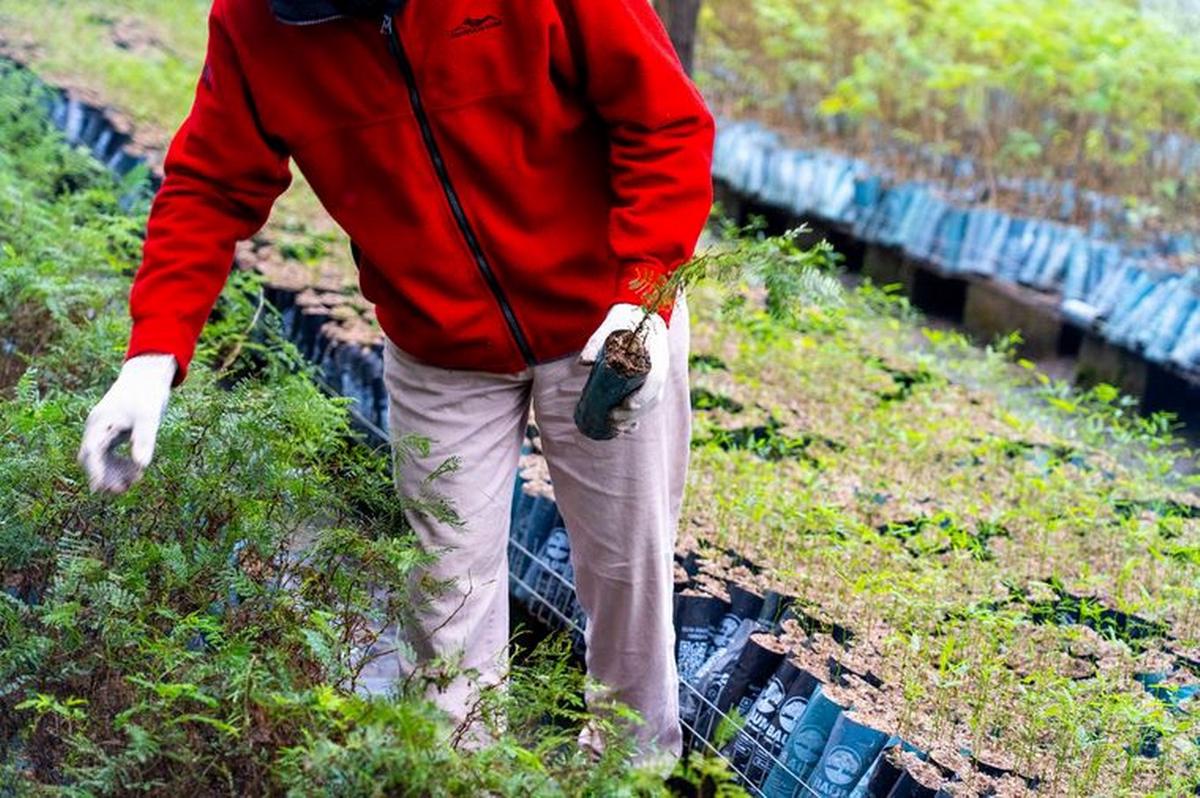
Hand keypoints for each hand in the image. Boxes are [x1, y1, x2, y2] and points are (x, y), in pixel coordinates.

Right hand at [78, 354, 176, 493]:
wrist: (148, 375)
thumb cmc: (147, 393)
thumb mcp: (149, 416)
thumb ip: (144, 439)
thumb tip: (142, 466)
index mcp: (100, 423)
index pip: (91, 451)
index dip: (95, 471)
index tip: (100, 489)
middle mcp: (96, 428)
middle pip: (92, 459)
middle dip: (105, 476)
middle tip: (125, 489)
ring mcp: (102, 431)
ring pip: (100, 459)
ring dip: (113, 473)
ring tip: (135, 481)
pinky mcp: (112, 433)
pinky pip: (109, 455)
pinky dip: (119, 465)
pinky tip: (137, 471)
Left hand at [579, 303, 668, 433]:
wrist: (640, 312)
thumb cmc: (626, 318)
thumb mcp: (612, 324)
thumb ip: (597, 341)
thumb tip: (582, 363)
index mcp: (656, 351)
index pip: (656, 378)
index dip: (644, 395)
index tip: (627, 405)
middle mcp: (660, 366)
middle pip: (654, 396)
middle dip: (634, 412)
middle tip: (612, 418)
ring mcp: (656, 375)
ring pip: (651, 403)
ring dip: (635, 417)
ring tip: (614, 425)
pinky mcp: (648, 381)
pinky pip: (647, 402)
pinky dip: (636, 416)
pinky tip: (624, 427)